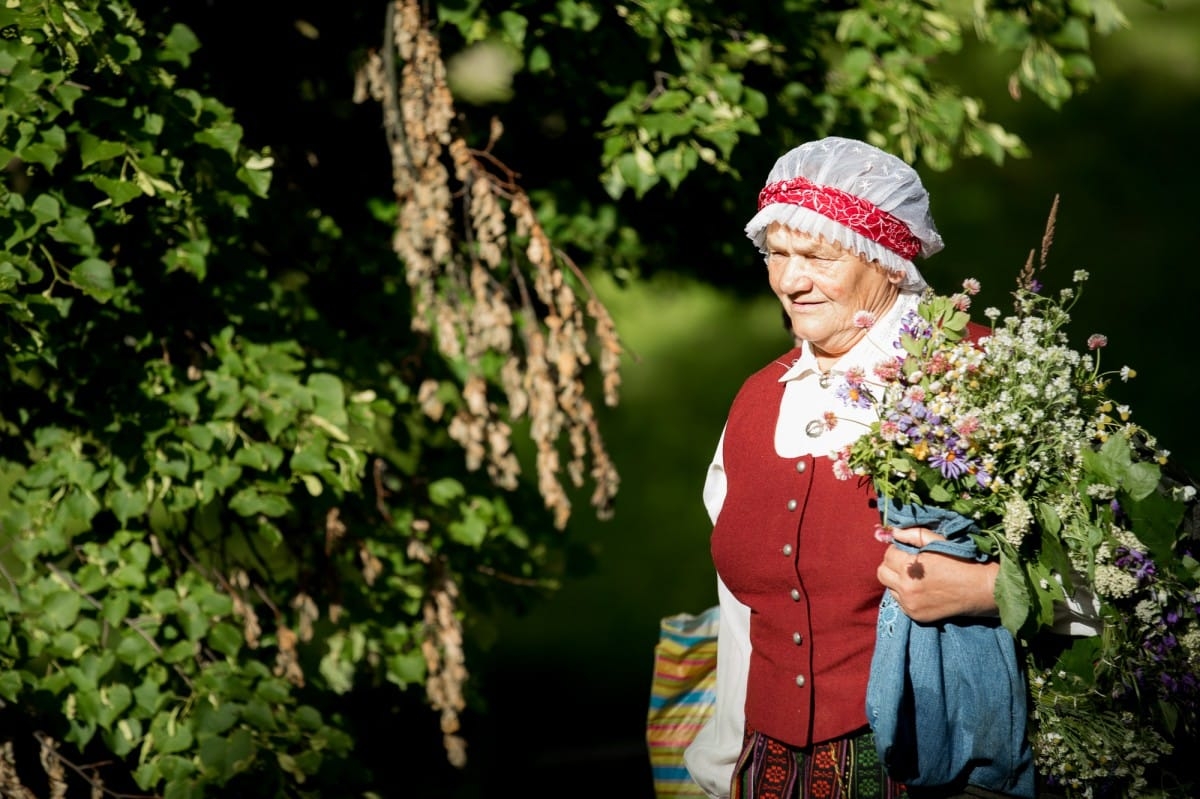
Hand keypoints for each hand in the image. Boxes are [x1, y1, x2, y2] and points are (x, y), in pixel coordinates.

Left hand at [876, 526, 998, 622]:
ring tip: (916, 577)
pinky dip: (906, 595)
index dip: (896, 549)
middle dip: (891, 565)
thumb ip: (914, 535)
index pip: (888, 555)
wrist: (983, 589)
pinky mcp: (916, 616)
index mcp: (911, 566)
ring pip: (890, 588)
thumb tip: (894, 532)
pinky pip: (900, 602)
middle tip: (906, 562)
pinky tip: (923, 590)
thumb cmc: (962, 561)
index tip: (907, 550)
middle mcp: (906, 587)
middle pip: (882, 573)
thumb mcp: (939, 541)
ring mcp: (910, 604)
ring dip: (897, 581)